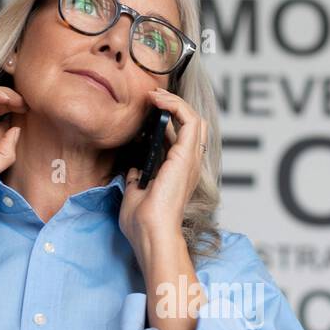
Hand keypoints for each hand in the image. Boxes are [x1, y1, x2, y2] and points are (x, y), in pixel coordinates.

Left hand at [118, 87, 206, 256]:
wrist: (150, 233)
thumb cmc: (142, 223)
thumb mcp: (136, 194)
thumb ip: (138, 179)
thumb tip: (133, 170)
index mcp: (179, 173)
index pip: (181, 137)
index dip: (167, 120)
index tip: (147, 110)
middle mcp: (189, 165)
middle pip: (193, 124)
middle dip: (173, 106)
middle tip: (152, 99)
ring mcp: (190, 160)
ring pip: (195, 118)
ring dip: (174, 102)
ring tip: (155, 96)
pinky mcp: (186, 156)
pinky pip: (189, 120)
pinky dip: (175, 105)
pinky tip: (157, 102)